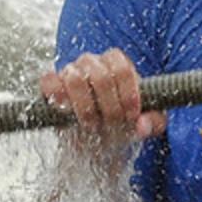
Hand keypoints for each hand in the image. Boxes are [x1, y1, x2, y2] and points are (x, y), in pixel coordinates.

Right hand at [41, 49, 166, 163]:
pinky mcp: (50, 84)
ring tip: (93, 125)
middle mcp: (92, 62)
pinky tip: (68, 114)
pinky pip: (49, 81)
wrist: (95, 139)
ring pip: (75, 78)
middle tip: (113, 124)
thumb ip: (152, 122)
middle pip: (101, 75)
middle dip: (109, 106)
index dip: (128, 93)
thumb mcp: (143, 124)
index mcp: (117, 63)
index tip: (131, 116)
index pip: (122, 68)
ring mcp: (69, 71)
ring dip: (86, 108)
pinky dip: (58, 97)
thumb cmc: (121, 124)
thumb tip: (143, 125)